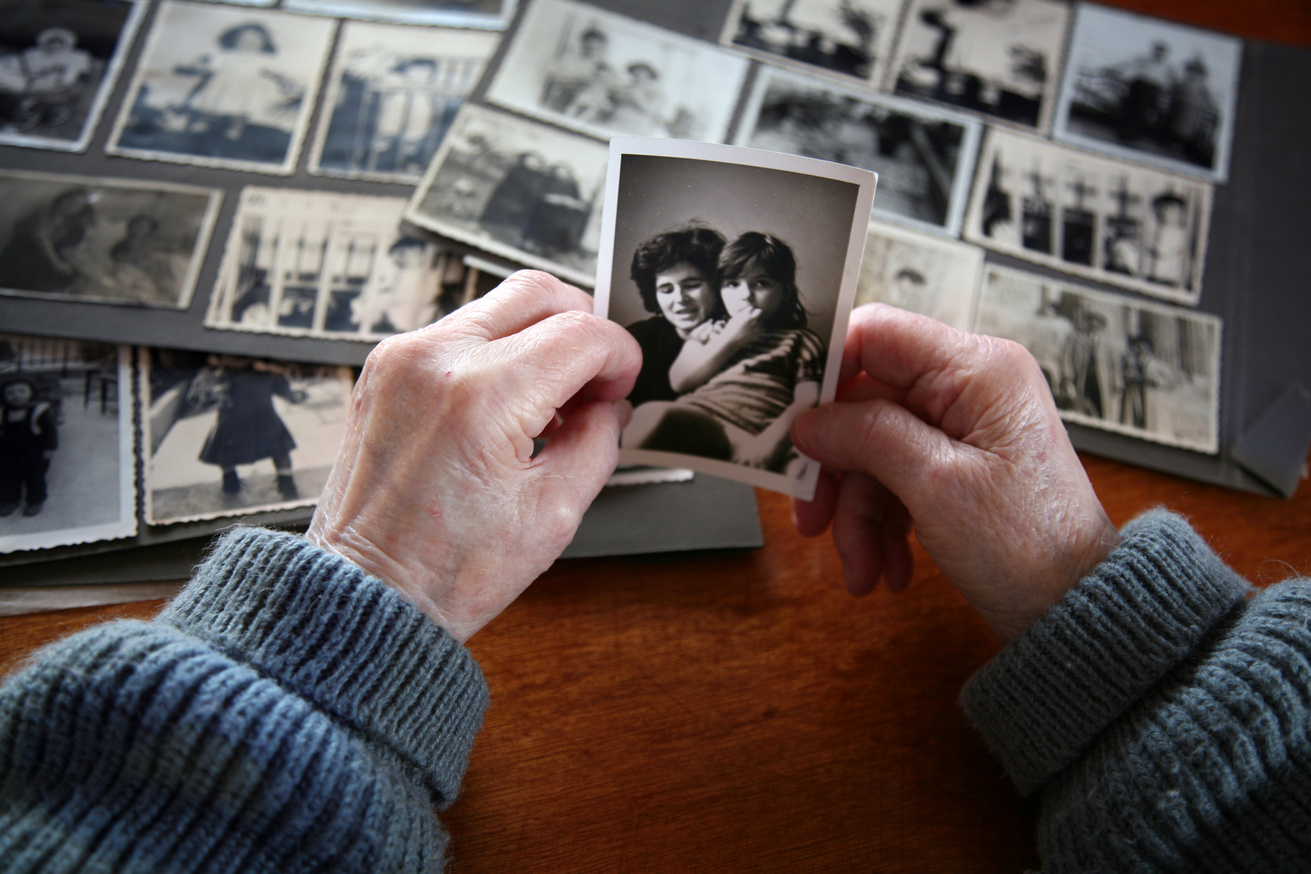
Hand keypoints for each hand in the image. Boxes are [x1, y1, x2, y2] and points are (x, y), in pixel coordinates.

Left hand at [307, 271, 640, 641]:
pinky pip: (458, 333)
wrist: (365, 593)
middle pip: (538, 293)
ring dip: (538, 340)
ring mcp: (401, 358)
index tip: (623, 388)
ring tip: (547, 405)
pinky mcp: (383, 368)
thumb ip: (598, 443)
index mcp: (483, 396)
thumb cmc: (446, 570)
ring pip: (496, 306)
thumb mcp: (554, 514)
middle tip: (593, 381)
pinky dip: (495, 354)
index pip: (581, 334)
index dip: (620, 357)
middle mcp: (435, 360)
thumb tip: (609, 407)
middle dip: (582, 327)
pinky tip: (505, 409)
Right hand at [789, 304, 1118, 642]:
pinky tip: (883, 567)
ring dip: (856, 512)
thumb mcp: (936, 485)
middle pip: (865, 403)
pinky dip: (881, 524)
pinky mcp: (957, 466)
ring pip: (874, 450)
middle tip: (809, 514)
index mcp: (977, 369)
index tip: (790, 419)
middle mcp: (969, 388)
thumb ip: (866, 436)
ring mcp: (962, 428)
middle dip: (836, 468)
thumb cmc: (1031, 547)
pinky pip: (895, 479)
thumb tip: (809, 421)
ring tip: (858, 566)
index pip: (877, 335)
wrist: (1075, 610)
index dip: (825, 372)